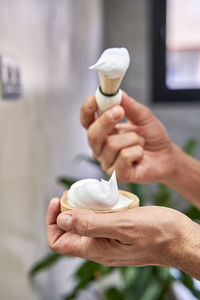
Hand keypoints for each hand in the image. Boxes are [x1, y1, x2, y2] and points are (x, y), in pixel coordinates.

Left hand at [46, 196, 199, 279]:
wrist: (180, 238)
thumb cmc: (157, 233)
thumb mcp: (122, 225)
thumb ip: (90, 225)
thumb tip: (62, 220)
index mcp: (96, 249)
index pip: (59, 243)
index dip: (52, 222)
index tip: (58, 201)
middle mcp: (99, 248)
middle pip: (69, 232)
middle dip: (65, 212)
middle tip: (73, 193)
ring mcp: (109, 241)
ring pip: (84, 226)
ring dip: (81, 209)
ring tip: (87, 193)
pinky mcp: (118, 233)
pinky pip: (99, 222)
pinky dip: (96, 209)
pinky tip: (104, 198)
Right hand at [80, 92, 175, 182]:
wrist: (166, 155)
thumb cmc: (151, 136)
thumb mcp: (142, 116)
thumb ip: (129, 105)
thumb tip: (117, 93)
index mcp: (102, 131)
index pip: (87, 121)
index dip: (87, 111)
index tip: (93, 100)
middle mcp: (100, 147)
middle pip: (93, 134)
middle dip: (106, 121)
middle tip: (119, 111)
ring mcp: (107, 162)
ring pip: (112, 144)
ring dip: (133, 139)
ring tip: (140, 142)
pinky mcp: (117, 174)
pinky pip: (124, 157)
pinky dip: (137, 151)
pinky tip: (140, 155)